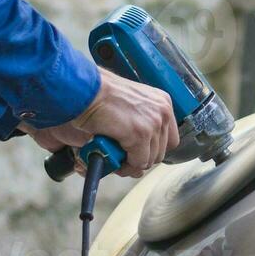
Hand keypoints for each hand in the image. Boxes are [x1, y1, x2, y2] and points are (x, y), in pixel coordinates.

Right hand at [21, 67, 179, 176]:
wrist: (85, 90)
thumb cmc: (99, 95)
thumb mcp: (130, 105)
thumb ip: (139, 123)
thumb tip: (140, 152)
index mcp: (162, 102)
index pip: (169, 139)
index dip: (152, 150)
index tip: (138, 152)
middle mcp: (162, 111)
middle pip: (160, 152)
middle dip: (139, 159)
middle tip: (119, 156)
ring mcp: (153, 123)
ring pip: (148, 160)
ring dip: (129, 163)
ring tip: (112, 154)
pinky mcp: (140, 134)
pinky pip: (137, 162)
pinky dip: (123, 164)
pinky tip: (110, 153)